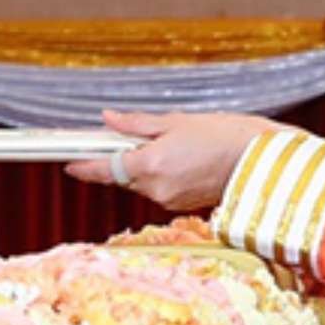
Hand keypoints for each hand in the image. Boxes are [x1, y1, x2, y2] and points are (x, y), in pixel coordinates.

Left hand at [66, 110, 282, 212]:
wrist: (256, 160)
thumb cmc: (221, 134)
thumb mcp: (175, 122)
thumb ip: (137, 124)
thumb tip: (109, 119)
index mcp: (151, 164)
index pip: (106, 169)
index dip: (84, 167)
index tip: (68, 162)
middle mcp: (156, 187)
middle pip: (122, 176)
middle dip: (120, 159)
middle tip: (127, 139)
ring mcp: (168, 199)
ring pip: (140, 183)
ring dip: (143, 167)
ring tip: (168, 145)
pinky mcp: (179, 205)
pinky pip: (158, 189)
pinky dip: (160, 175)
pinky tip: (179, 160)